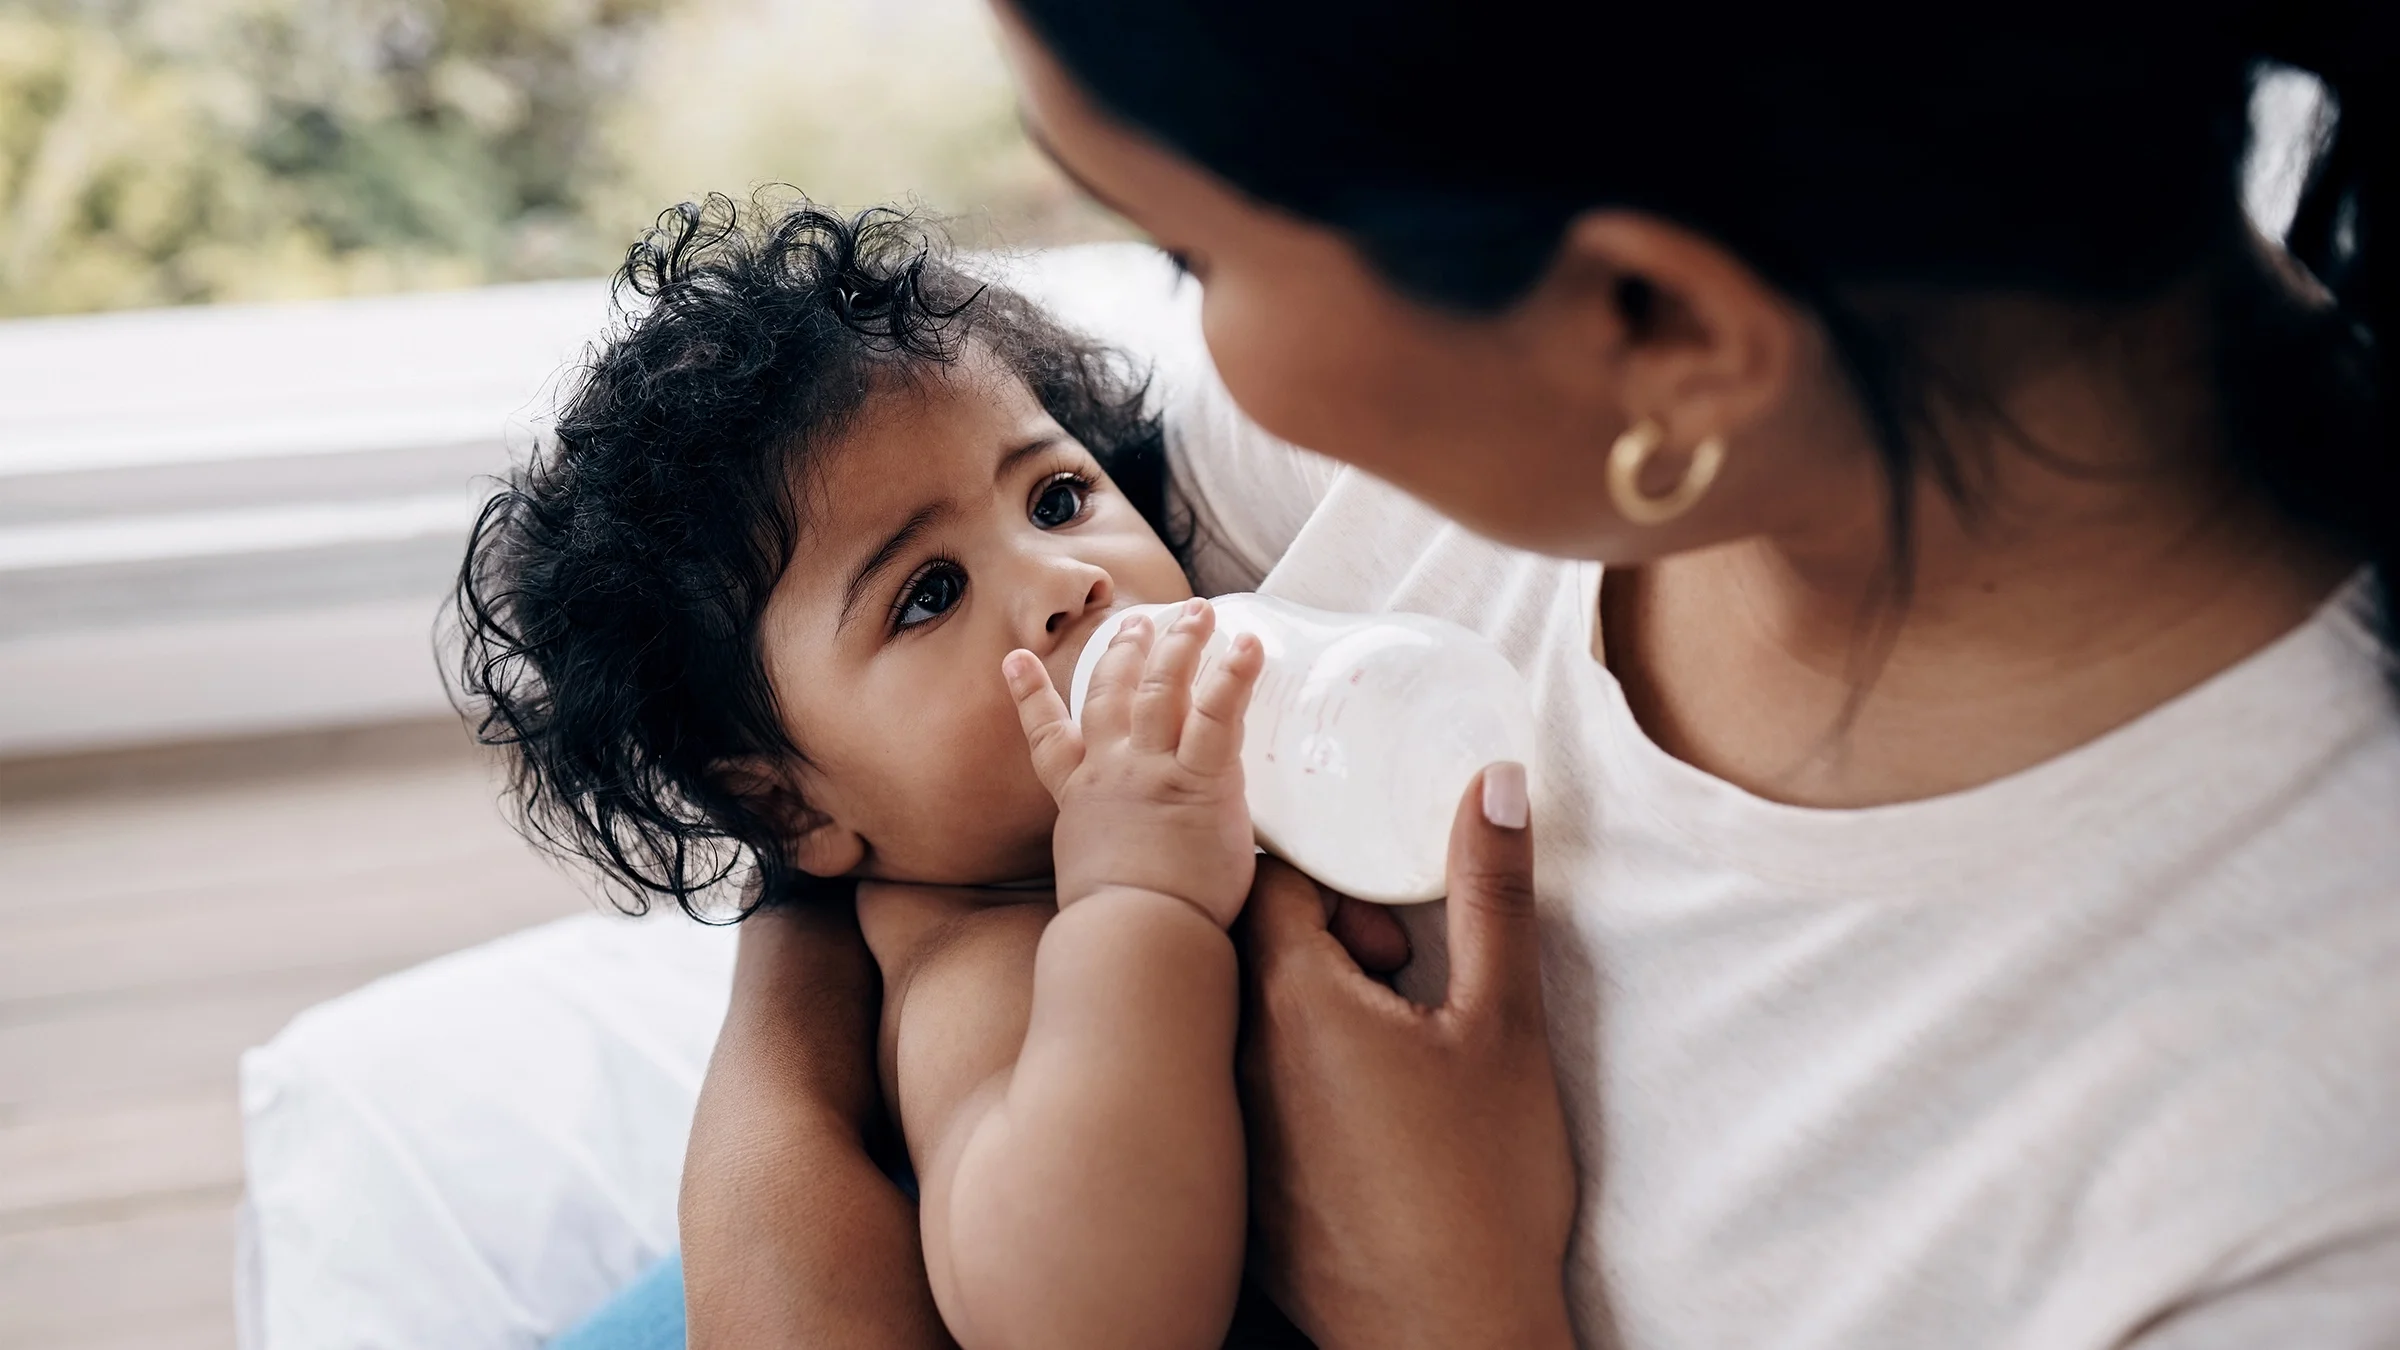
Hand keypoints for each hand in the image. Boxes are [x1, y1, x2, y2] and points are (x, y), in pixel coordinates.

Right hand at [1004, 597, 1263, 926]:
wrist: (1133, 938)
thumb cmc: (1120, 931)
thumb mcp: (1094, 885)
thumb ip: (1112, 861)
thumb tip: (1138, 880)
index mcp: (1080, 799)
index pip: (1048, 738)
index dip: (1030, 695)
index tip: (1016, 660)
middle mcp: (1111, 773)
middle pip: (1112, 694)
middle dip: (1125, 651)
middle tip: (1138, 622)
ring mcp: (1153, 771)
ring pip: (1162, 688)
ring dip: (1179, 643)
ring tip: (1198, 612)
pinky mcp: (1200, 780)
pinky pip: (1219, 714)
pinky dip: (1233, 674)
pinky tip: (1248, 645)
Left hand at [1236, 765, 1576, 1349]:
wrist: (1448, 1339)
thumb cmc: (1481, 1187)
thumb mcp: (1503, 1024)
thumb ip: (1492, 892)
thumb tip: (1491, 782)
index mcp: (1290, 1001)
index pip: (1273, 881)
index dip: (1337, 877)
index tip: (1394, 913)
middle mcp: (1235, 1057)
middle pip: (1253, 946)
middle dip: (1331, 940)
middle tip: (1405, 976)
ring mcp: (1231, 1125)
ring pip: (1251, 1021)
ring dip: (1316, 1010)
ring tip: (1397, 1050)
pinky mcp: (1243, 1183)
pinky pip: (1251, 1093)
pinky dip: (1301, 1078)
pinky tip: (1371, 1121)